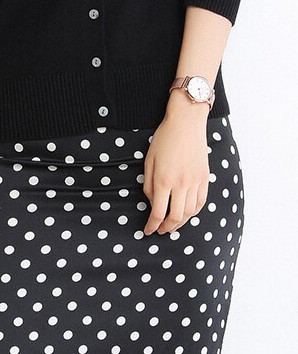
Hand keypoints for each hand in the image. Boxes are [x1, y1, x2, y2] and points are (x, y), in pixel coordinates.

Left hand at [143, 102, 209, 234]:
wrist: (186, 123)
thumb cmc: (164, 139)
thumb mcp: (149, 160)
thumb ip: (148, 184)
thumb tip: (152, 203)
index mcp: (163, 180)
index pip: (158, 212)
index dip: (152, 225)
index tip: (148, 231)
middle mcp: (180, 184)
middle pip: (176, 218)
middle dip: (166, 228)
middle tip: (160, 231)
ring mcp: (195, 182)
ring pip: (190, 213)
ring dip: (181, 223)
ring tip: (172, 224)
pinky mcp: (205, 178)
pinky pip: (201, 202)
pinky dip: (193, 212)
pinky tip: (187, 213)